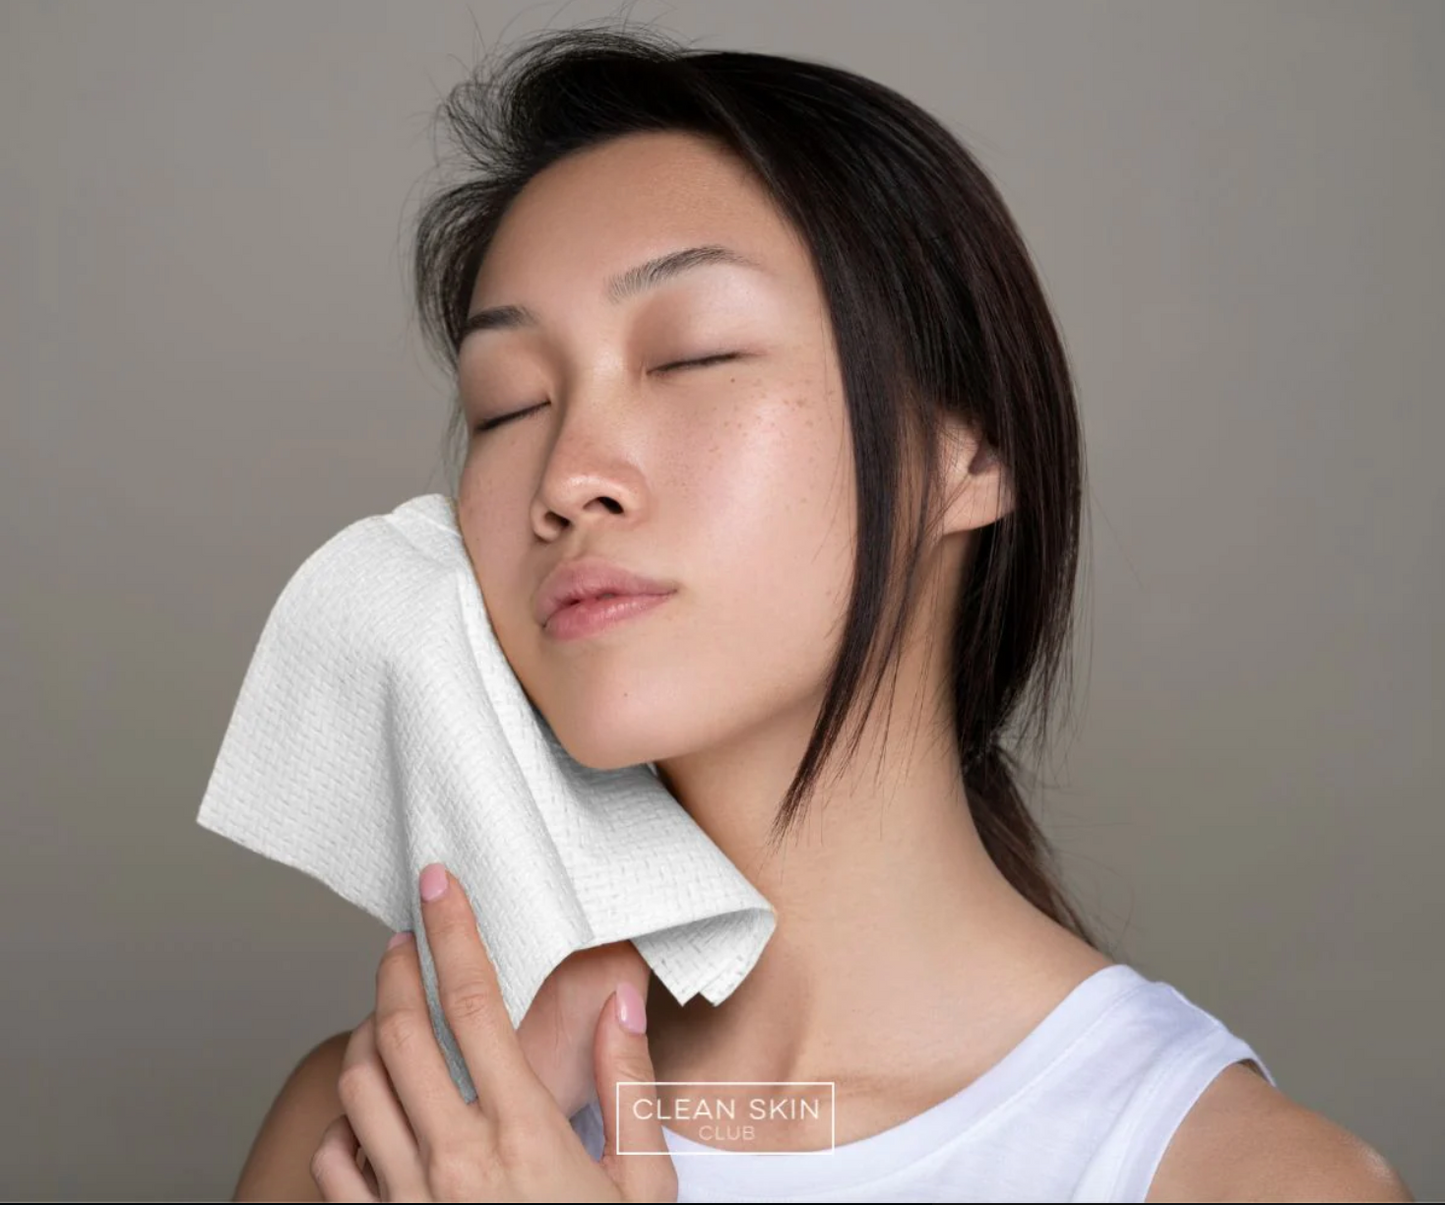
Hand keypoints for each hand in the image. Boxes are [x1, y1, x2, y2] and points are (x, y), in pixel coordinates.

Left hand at [310, 862, 678, 1201]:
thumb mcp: (643, 1188)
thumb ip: (628, 1086)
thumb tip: (619, 998)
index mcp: (522, 1133)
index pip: (474, 1006)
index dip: (453, 934)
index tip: (439, 884)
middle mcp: (453, 1159)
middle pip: (397, 1032)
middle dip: (393, 969)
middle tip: (403, 941)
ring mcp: (406, 1200)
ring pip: (356, 1086)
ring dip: (366, 1036)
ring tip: (389, 1019)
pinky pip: (336, 1160)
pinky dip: (347, 1122)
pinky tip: (374, 1115)